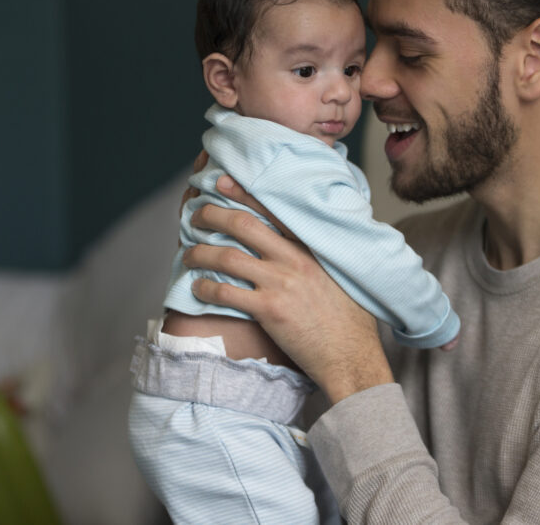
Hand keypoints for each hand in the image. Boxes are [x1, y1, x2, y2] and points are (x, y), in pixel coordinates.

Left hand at [183, 176, 393, 403]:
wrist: (352, 356)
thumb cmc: (349, 319)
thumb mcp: (341, 274)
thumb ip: (319, 254)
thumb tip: (305, 241)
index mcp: (311, 247)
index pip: (272, 210)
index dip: (243, 193)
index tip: (222, 183)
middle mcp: (294, 259)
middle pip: (242, 226)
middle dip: (212, 216)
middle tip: (196, 215)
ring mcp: (281, 283)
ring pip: (228, 257)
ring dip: (201, 253)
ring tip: (188, 254)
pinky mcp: (269, 310)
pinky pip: (226, 293)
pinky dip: (205, 288)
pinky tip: (196, 288)